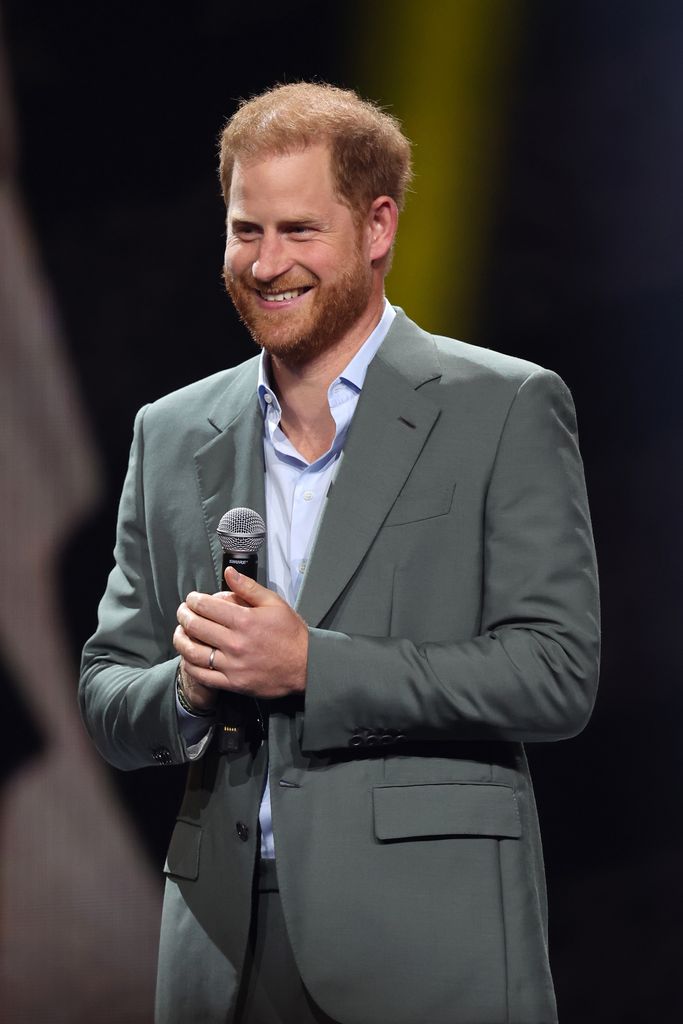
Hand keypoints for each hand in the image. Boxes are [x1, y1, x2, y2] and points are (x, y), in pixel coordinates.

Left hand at [173, 566, 308, 700]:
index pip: (206, 606)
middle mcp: (235, 643)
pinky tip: (188, 656)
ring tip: (180, 632)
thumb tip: (229, 573)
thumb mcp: (274, 603)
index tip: (192, 599)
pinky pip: (202, 675)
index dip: (193, 600)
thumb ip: (248, 588)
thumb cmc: (291, 634)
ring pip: (193, 652)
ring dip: (180, 640)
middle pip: (195, 627)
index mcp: (245, 620)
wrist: (305, 666)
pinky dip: (189, 664)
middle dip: (184, 615)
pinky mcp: (233, 683)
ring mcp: (232, 665)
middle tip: (183, 612)